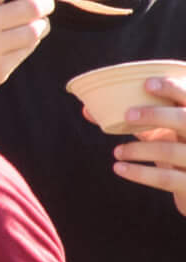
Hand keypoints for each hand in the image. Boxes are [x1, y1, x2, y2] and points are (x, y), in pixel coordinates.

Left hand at [113, 75, 185, 213]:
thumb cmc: (174, 149)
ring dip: (137, 149)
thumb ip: (134, 120)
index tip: (147, 83)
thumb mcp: (160, 132)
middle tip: (128, 114)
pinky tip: (119, 167)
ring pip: (169, 150)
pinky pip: (165, 178)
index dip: (173, 87)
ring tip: (117, 151)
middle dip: (156, 114)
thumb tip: (87, 109)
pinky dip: (139, 173)